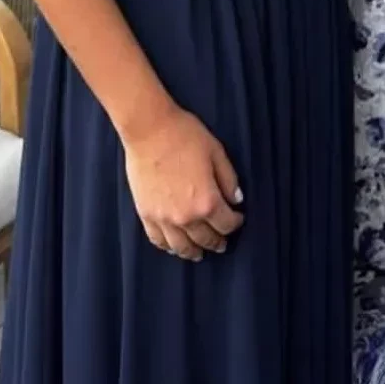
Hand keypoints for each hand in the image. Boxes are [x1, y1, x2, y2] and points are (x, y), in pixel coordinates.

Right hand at [123, 103, 244, 259]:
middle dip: (217, 241)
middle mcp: (186, 217)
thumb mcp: (216, 152)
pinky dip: (168, 247)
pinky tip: (174, 247)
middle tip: (222, 242)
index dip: (236, 222)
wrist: (149, 130)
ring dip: (193, 252)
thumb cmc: (185, 136)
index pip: (226, 223)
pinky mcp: (146, 214)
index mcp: (207, 201)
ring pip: (181, 247)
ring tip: (200, 253)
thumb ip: (229, 178)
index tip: (238, 218)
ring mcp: (164, 219)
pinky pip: (158, 240)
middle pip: (206, 239)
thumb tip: (236, 199)